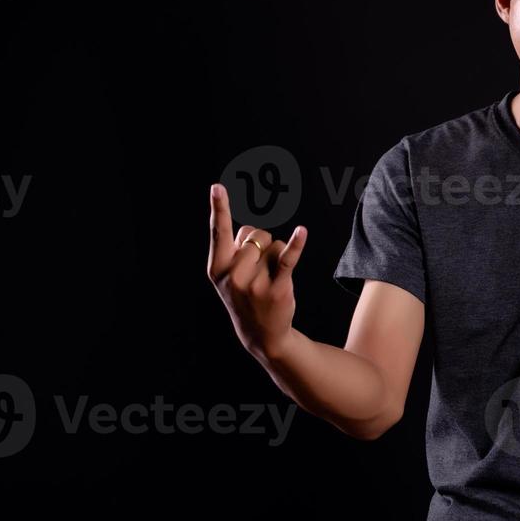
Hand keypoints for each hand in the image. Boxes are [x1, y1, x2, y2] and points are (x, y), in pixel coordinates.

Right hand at [206, 183, 306, 360]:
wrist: (262, 333)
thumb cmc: (246, 295)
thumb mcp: (231, 276)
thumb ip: (236, 250)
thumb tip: (252, 233)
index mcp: (217, 269)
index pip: (219, 232)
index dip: (219, 208)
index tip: (217, 187)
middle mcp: (233, 275)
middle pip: (256, 234)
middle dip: (262, 244)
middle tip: (259, 270)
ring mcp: (254, 284)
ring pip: (274, 245)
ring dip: (278, 255)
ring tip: (270, 279)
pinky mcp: (277, 288)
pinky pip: (288, 259)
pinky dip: (296, 244)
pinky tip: (302, 232)